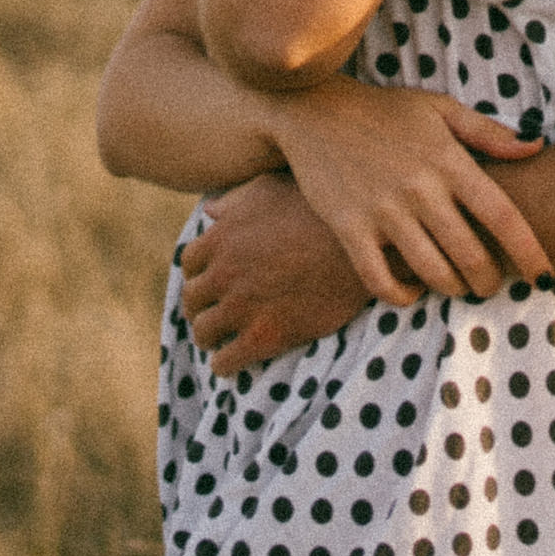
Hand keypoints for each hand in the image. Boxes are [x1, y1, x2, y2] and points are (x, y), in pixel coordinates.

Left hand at [180, 172, 382, 375]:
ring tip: (221, 341)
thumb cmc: (323, 213)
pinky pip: (225, 362)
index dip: (200, 274)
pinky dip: (225, 364)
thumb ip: (237, 201)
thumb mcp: (274, 191)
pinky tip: (233, 362)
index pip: (188, 263)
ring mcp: (242, 306)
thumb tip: (210, 208)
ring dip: (210, 337)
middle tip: (216, 313)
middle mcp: (224, 273)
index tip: (212, 281)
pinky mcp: (265, 336)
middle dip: (201, 307)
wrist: (366, 249)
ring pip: (203, 332)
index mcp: (222, 237)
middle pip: (192, 299)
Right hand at [265, 77, 549, 302]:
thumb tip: (536, 146)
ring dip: (453, 289)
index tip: (543, 273)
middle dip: (491, 281)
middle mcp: (419, 188)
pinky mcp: (349, 227)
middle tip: (493, 285)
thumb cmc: (385, 111)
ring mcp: (382, 210)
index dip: (528, 250)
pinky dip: (402, 295)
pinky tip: (413, 291)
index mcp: (448, 160)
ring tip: (459, 287)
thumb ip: (489, 133)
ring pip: (432, 271)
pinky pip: (380, 279)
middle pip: (471, 254)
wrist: (312, 110)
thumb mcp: (440, 109)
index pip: (502, 215)